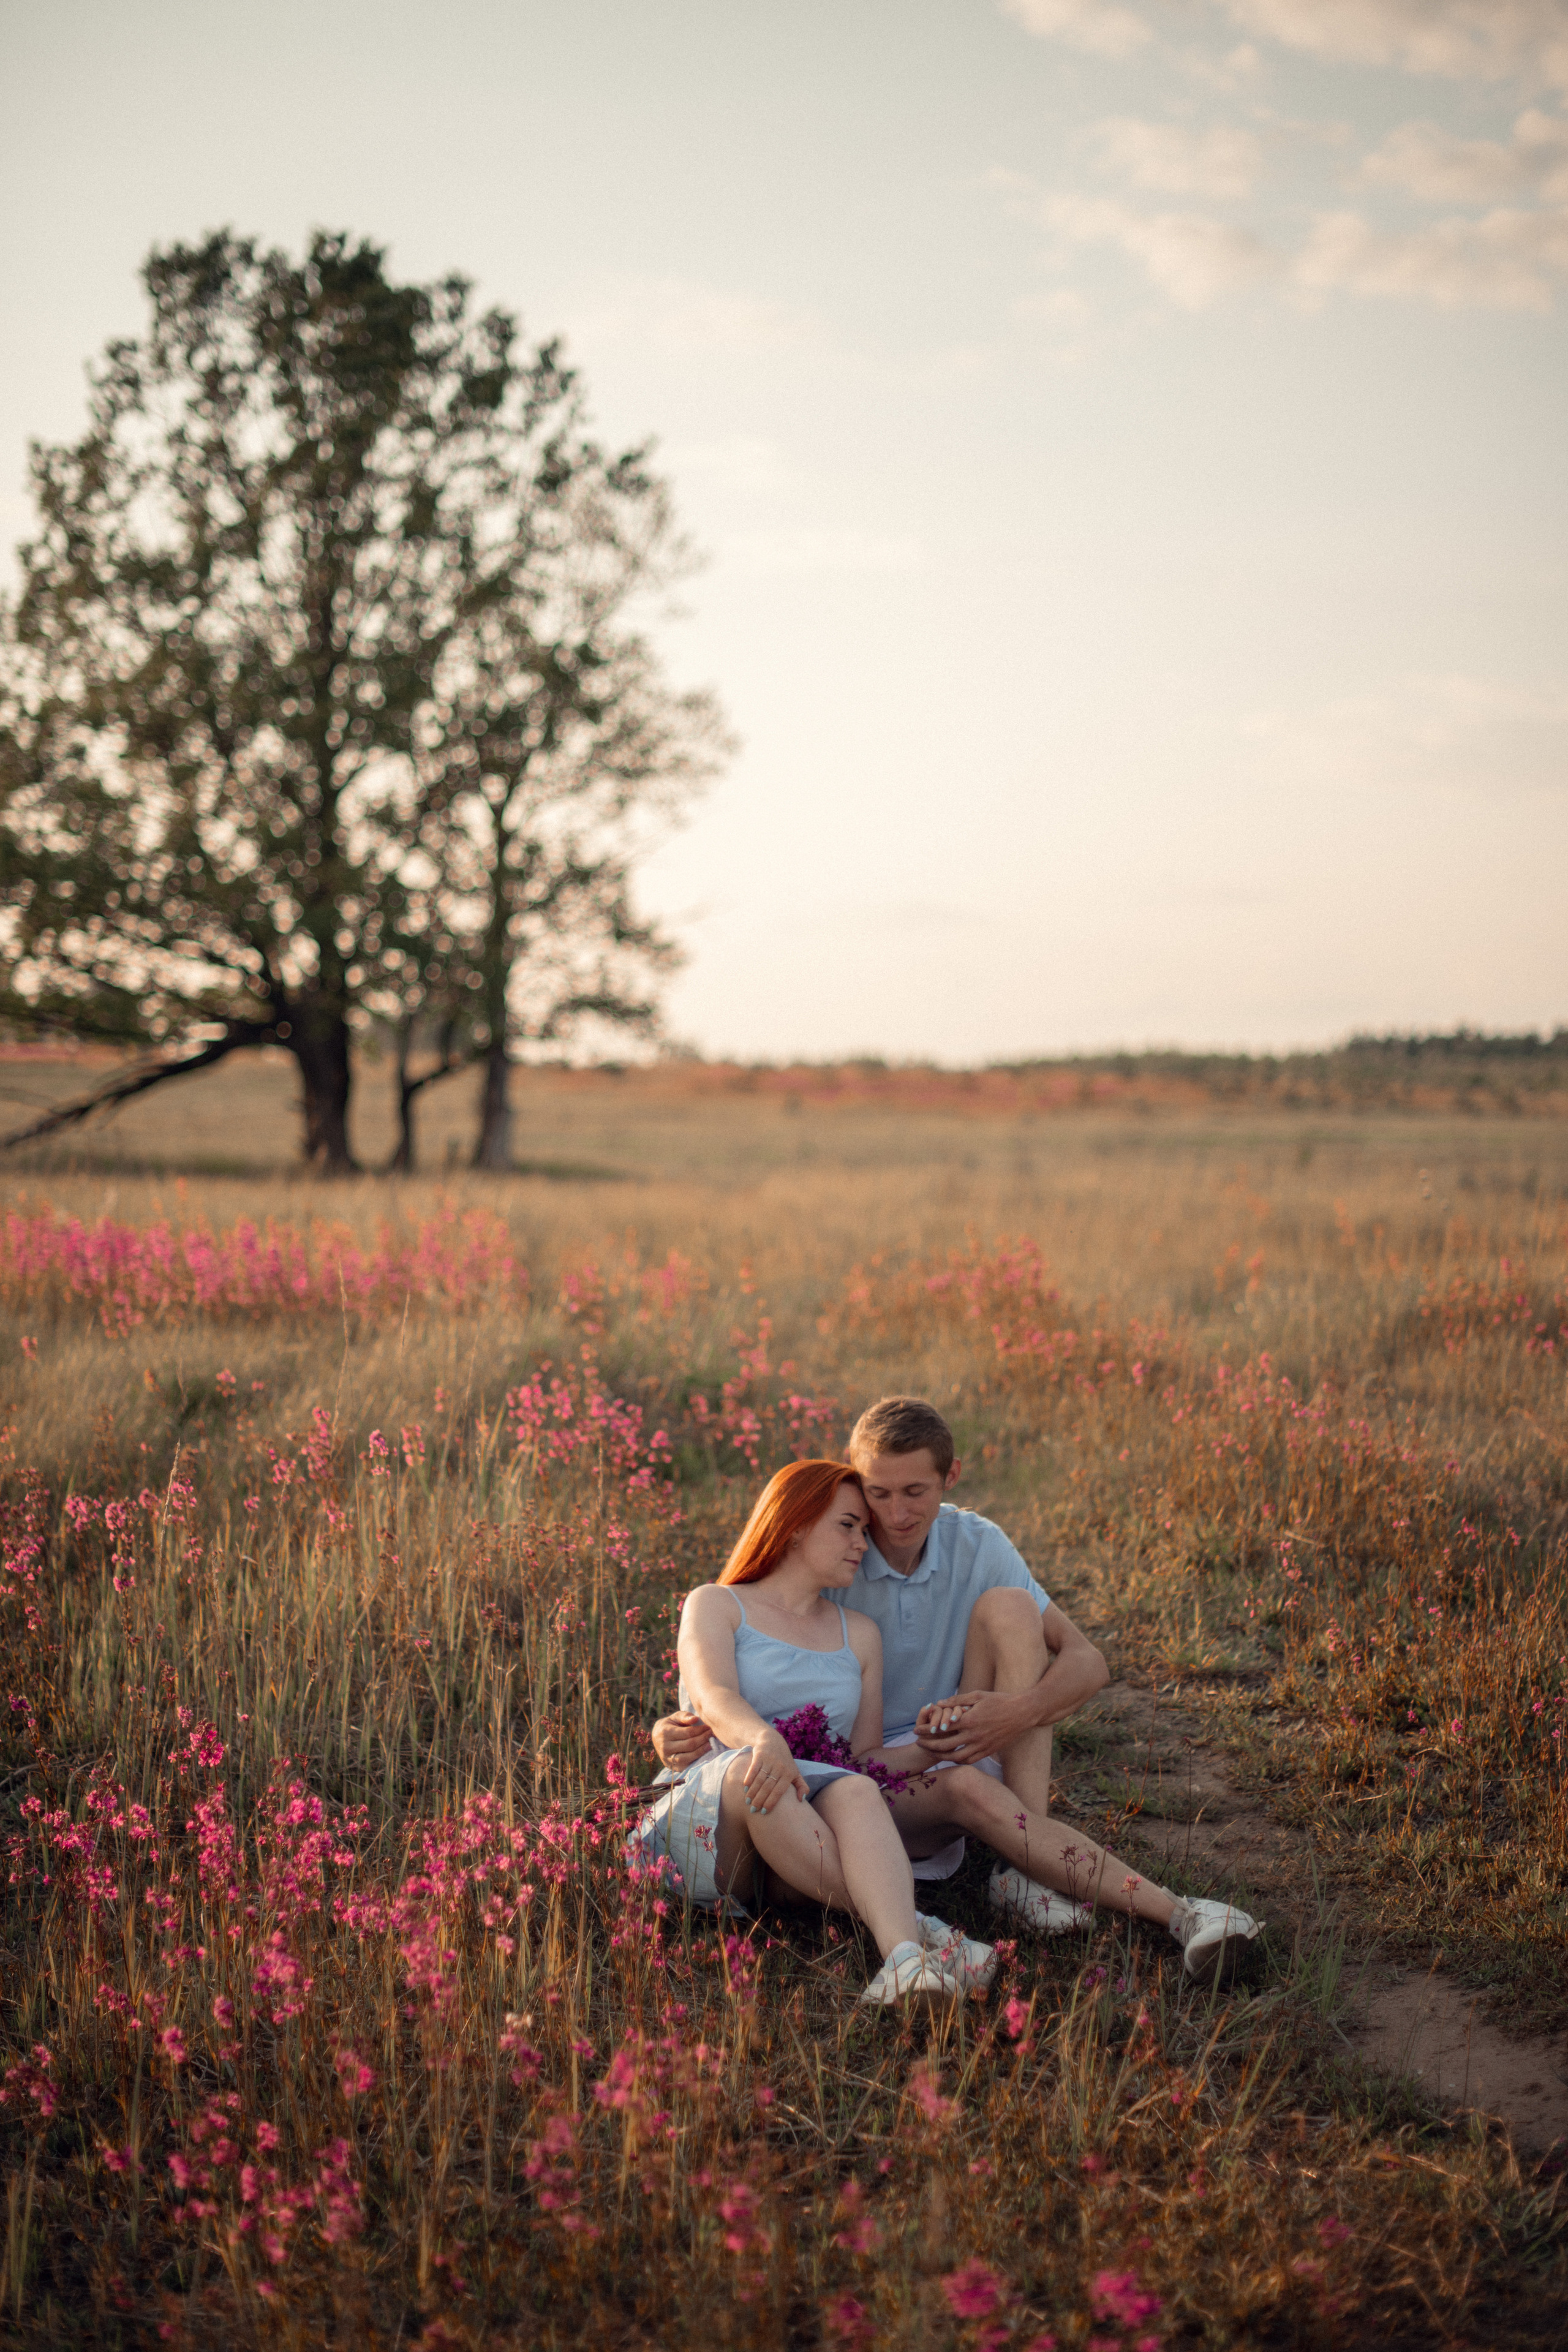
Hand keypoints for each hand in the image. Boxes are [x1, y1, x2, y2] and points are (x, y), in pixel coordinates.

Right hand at [651, 1710, 715, 1770]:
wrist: (657, 1737)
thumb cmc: (671, 1724)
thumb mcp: (675, 1717)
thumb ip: (685, 1716)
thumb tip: (696, 1719)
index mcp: (665, 1732)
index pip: (687, 1733)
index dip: (700, 1730)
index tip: (709, 1727)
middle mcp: (664, 1747)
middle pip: (689, 1745)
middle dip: (703, 1739)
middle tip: (712, 1735)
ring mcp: (667, 1759)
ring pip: (688, 1757)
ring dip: (701, 1751)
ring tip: (710, 1744)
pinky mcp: (671, 1767)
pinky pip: (685, 1766)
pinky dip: (696, 1761)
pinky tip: (704, 1754)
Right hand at [741, 1728, 809, 1815]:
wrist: (772, 1740)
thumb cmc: (784, 1761)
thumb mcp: (795, 1772)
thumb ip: (801, 1786)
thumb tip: (802, 1800)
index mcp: (789, 1773)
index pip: (779, 1792)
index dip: (771, 1802)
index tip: (764, 1812)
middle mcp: (780, 1767)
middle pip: (768, 1787)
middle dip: (759, 1800)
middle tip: (753, 1810)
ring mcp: (769, 1760)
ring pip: (759, 1780)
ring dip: (752, 1792)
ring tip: (747, 1802)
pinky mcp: (759, 1755)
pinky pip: (753, 1769)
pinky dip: (748, 1779)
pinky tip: (745, 1788)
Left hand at [914, 1689, 1035, 1763]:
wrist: (1022, 1713)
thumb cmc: (1000, 1700)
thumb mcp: (977, 1695)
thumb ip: (957, 1700)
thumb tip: (939, 1702)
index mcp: (970, 1720)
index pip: (941, 1728)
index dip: (926, 1730)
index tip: (916, 1730)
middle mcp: (974, 1735)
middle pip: (945, 1745)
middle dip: (929, 1745)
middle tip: (918, 1743)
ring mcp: (982, 1745)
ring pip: (956, 1757)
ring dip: (941, 1756)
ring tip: (931, 1753)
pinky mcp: (989, 1751)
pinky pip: (970, 1760)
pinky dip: (958, 1761)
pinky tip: (951, 1758)